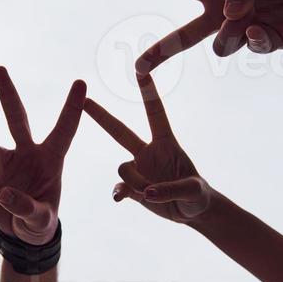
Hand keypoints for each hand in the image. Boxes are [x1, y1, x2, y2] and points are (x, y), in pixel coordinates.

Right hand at [0, 67, 85, 244]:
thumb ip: (25, 207)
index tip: (81, 82)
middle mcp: (28, 151)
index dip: (73, 107)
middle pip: (17, 117)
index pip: (65, 129)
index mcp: (51, 159)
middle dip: (7, 93)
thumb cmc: (39, 222)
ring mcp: (7, 158)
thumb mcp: (40, 220)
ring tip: (2, 197)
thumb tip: (3, 192)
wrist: (19, 230)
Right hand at [85, 74, 210, 222]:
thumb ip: (171, 189)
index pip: (155, 113)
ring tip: (154, 193)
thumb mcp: (193, 190)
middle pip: (119, 131)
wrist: (191, 211)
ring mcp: (139, 169)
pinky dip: (120, 192)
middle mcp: (148, 152)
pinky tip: (121, 198)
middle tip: (85, 101)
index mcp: (166, 143)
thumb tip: (146, 193)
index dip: (148, 92)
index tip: (140, 70)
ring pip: (123, 169)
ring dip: (135, 183)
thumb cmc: (198, 195)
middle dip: (101, 116)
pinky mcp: (132, 188)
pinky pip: (119, 188)